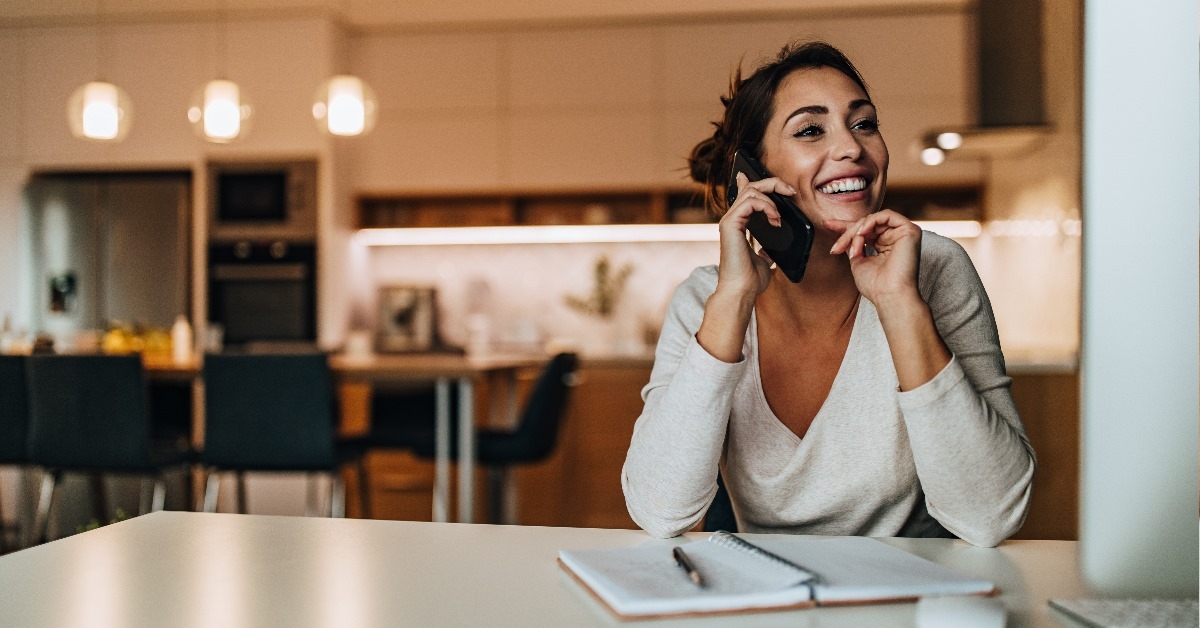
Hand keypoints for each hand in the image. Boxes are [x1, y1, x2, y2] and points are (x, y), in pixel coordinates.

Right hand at [716, 172, 793, 298]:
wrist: (741, 292)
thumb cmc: (750, 280)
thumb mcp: (763, 262)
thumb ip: (765, 251)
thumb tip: (768, 250)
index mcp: (738, 225)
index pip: (744, 194)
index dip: (757, 181)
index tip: (781, 187)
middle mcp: (732, 220)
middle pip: (750, 186)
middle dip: (773, 184)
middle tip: (790, 192)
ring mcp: (729, 221)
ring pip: (751, 190)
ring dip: (772, 197)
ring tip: (780, 216)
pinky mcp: (730, 224)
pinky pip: (750, 201)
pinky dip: (766, 207)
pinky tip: (775, 219)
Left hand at [826, 209, 922, 306]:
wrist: (890, 296)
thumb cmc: (876, 286)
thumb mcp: (858, 262)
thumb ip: (853, 246)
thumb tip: (845, 235)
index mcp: (886, 246)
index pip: (865, 230)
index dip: (845, 226)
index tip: (826, 224)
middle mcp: (896, 238)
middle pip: (867, 223)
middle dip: (848, 232)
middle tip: (837, 247)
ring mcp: (904, 233)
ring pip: (873, 219)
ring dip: (857, 230)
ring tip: (851, 246)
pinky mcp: (910, 230)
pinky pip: (886, 215)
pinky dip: (870, 222)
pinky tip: (862, 233)